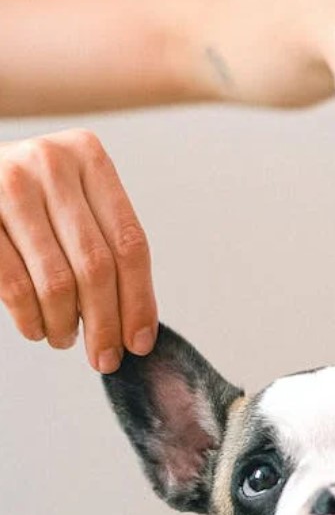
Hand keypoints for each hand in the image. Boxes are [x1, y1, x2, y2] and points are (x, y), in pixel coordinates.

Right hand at [0, 129, 156, 370]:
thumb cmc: (31, 199)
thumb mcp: (73, 199)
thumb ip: (106, 243)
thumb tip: (139, 324)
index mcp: (88, 156)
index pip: (130, 243)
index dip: (139, 300)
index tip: (141, 342)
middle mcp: (51, 163)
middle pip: (97, 265)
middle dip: (105, 323)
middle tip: (105, 358)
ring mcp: (8, 186)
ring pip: (56, 280)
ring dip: (65, 325)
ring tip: (65, 339)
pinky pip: (14, 285)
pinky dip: (31, 319)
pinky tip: (38, 329)